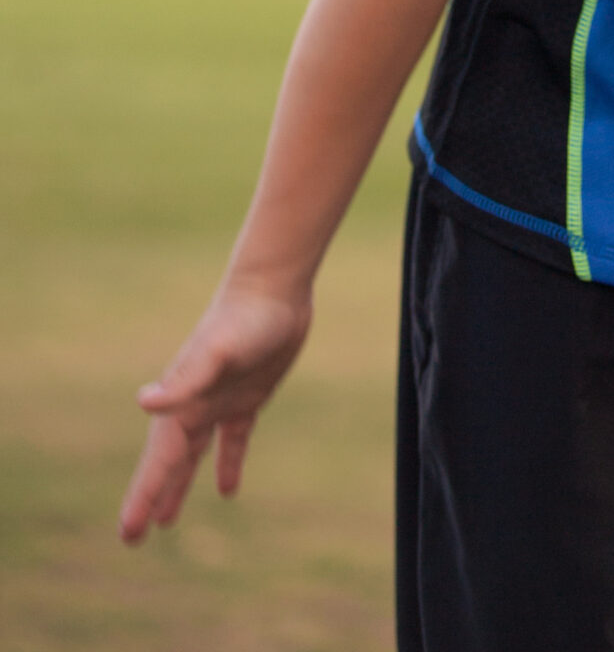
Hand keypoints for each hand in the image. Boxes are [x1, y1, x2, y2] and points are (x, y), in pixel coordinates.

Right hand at [118, 281, 312, 542]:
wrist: (274, 288)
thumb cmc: (243, 319)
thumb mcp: (216, 352)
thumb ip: (184, 381)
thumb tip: (143, 402)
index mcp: (183, 403)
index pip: (158, 462)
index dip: (142, 497)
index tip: (127, 533)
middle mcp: (196, 406)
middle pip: (169, 464)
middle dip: (151, 499)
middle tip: (133, 538)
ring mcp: (221, 402)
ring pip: (195, 456)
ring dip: (180, 486)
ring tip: (167, 521)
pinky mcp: (249, 397)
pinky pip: (234, 440)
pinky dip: (229, 465)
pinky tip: (229, 490)